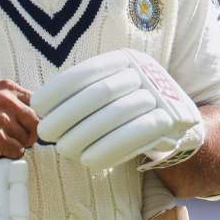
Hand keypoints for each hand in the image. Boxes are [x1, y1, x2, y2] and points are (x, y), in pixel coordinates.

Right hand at [0, 80, 39, 160]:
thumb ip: (9, 97)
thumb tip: (32, 109)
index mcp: (6, 88)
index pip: (37, 103)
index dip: (36, 117)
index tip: (32, 125)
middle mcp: (6, 101)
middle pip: (36, 123)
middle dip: (30, 134)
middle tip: (21, 139)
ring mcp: (1, 120)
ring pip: (26, 140)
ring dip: (16, 145)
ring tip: (0, 142)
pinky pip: (16, 151)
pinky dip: (9, 154)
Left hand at [31, 49, 203, 170]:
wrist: (182, 120)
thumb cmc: (133, 106)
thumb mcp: (113, 89)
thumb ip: (84, 95)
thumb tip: (42, 109)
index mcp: (124, 59)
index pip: (86, 72)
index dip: (59, 89)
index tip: (38, 106)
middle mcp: (143, 71)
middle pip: (99, 93)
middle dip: (67, 114)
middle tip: (45, 133)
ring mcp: (159, 94)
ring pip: (116, 114)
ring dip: (85, 134)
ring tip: (64, 149)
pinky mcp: (170, 119)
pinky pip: (136, 134)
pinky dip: (109, 148)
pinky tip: (89, 160)